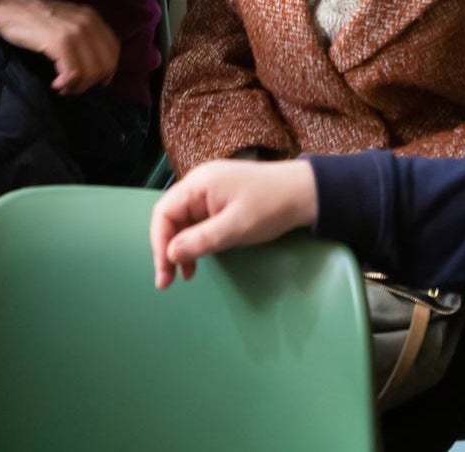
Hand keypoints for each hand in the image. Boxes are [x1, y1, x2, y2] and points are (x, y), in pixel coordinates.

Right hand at [0, 0, 119, 94]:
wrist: (8, 4)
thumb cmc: (34, 18)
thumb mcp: (67, 22)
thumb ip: (84, 37)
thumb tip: (96, 68)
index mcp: (93, 18)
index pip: (114, 51)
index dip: (106, 71)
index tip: (92, 81)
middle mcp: (88, 23)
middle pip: (105, 65)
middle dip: (90, 82)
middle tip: (73, 87)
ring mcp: (74, 31)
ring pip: (90, 72)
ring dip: (77, 86)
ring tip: (63, 86)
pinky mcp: (59, 41)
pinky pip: (73, 73)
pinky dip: (66, 83)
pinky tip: (55, 83)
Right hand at [149, 159, 319, 288]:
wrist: (305, 193)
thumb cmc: (271, 206)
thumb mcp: (236, 227)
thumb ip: (201, 240)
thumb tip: (170, 254)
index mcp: (198, 183)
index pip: (164, 212)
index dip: (159, 244)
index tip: (165, 272)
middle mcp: (199, 184)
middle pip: (170, 217)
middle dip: (167, 249)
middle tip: (168, 280)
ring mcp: (210, 192)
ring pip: (184, 222)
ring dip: (181, 248)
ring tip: (185, 275)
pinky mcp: (220, 201)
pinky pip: (198, 222)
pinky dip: (196, 242)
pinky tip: (198, 260)